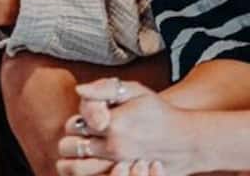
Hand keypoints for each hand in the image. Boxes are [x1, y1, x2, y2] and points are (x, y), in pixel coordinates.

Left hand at [57, 78, 192, 175]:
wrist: (188, 140)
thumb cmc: (158, 112)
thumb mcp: (133, 91)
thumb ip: (104, 89)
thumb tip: (78, 91)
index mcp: (112, 124)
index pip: (74, 125)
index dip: (78, 120)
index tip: (91, 116)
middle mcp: (113, 148)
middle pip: (70, 148)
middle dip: (71, 140)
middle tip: (83, 134)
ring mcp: (120, 166)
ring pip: (77, 169)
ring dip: (73, 160)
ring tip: (81, 151)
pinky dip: (89, 170)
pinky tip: (94, 161)